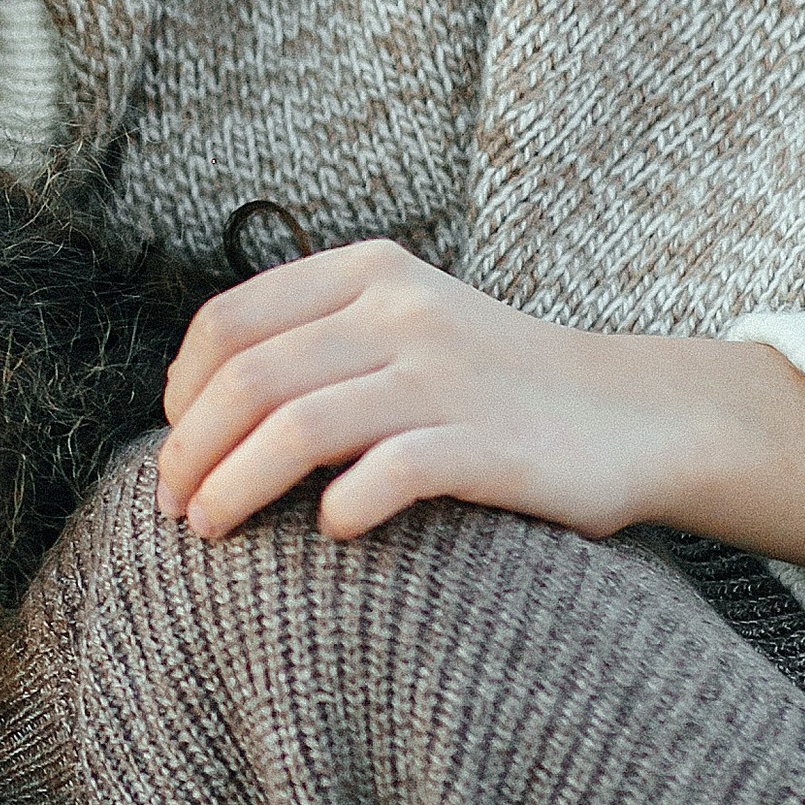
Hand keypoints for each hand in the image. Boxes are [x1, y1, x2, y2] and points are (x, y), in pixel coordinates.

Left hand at [158, 240, 804, 559]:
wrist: (631, 415)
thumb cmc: (491, 384)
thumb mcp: (403, 324)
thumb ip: (314, 341)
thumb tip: (196, 410)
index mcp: (368, 273)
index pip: (229, 321)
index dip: (182, 391)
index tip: (175, 443)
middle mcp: (400, 311)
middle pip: (249, 380)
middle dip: (190, 451)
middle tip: (173, 507)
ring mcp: (445, 375)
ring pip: (296, 428)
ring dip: (234, 487)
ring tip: (211, 528)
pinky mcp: (487, 442)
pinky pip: (385, 473)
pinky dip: (339, 507)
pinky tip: (328, 531)